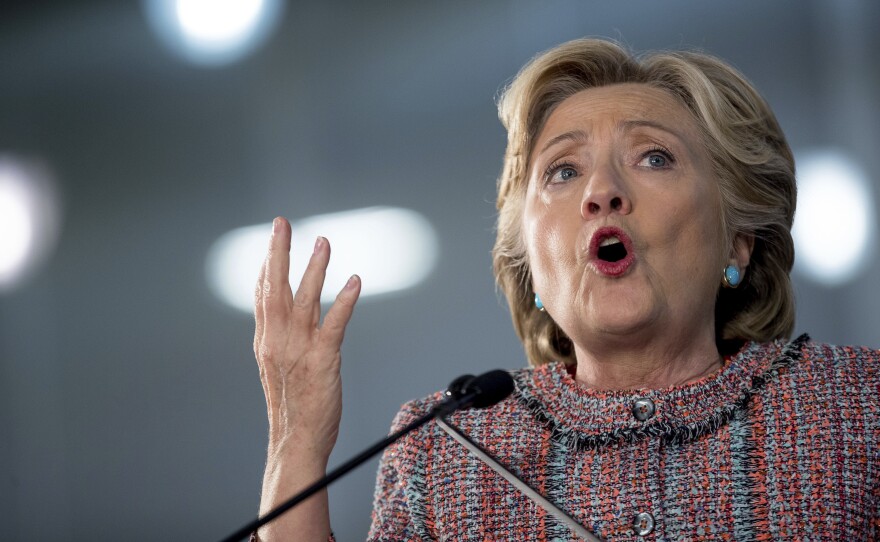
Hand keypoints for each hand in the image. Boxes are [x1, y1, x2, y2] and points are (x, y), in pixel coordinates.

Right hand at [254, 217, 360, 464]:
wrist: (295, 441)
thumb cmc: (292, 407)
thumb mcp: (277, 367)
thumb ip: (279, 338)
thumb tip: (284, 315)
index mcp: (266, 341)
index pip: (263, 294)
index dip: (268, 263)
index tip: (274, 237)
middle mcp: (277, 340)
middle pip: (274, 288)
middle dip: (278, 252)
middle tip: (282, 223)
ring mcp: (299, 349)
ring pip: (304, 300)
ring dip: (313, 268)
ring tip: (323, 241)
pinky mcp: (322, 360)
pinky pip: (334, 325)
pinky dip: (343, 301)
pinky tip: (354, 281)